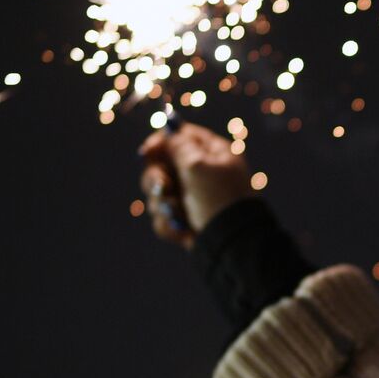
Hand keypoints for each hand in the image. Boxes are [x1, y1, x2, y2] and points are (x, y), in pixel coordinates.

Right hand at [137, 123, 253, 247]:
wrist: (231, 243)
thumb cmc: (219, 200)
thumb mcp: (199, 166)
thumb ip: (180, 147)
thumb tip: (169, 134)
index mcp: (213, 154)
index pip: (181, 136)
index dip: (160, 142)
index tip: (147, 152)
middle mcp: (202, 173)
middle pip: (161, 165)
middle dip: (156, 178)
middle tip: (163, 187)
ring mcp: (192, 197)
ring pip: (157, 193)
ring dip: (162, 204)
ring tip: (178, 213)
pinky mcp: (185, 220)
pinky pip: (162, 216)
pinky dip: (169, 224)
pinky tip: (184, 231)